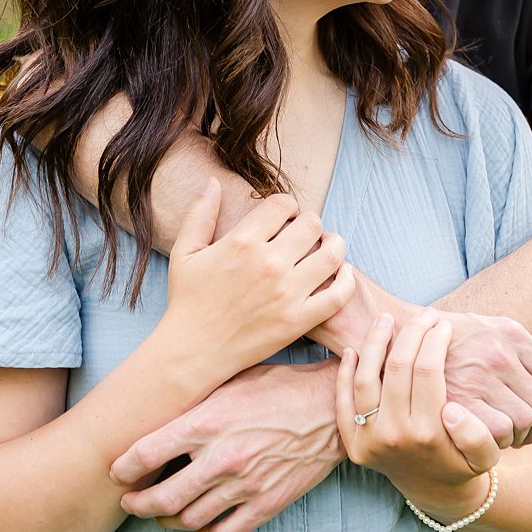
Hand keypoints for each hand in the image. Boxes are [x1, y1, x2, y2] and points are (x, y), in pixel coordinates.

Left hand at [111, 361, 344, 531]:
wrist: (329, 409)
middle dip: (137, 504)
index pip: (147, 452)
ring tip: (159, 515)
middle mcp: (221, 458)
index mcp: (206, 423)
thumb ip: (194, 404)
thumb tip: (157, 413)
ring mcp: (245, 485)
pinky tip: (199, 526)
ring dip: (167, 521)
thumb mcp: (228, 382)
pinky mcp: (267, 504)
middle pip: (162, 497)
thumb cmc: (277, 387)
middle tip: (128, 502)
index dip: (124, 467)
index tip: (115, 471)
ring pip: (190, 519)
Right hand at [153, 181, 354, 376]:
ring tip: (328, 246)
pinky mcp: (299, 320)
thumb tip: (213, 182)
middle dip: (310, 223)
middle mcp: (268, 263)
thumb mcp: (185, 251)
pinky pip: (337, 295)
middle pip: (311, 225)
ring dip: (334, 244)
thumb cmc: (187, 299)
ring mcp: (287, 293)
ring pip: (331, 254)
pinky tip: (341, 274)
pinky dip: (346, 280)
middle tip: (306, 232)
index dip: (287, 205)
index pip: (283, 205)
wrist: (194, 349)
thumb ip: (200, 213)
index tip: (286, 216)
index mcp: (242, 242)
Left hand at [336, 310, 499, 512]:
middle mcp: (394, 435)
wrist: (434, 491)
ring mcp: (368, 439)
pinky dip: (344, 372)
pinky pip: (341, 401)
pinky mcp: (351, 442)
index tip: (443, 325)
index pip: (427, 372)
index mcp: (429, 434)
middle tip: (423, 315)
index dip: (435, 341)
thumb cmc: (463, 463)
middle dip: (411, 333)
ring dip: (373, 343)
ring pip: (364, 379)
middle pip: (397, 368)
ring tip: (386, 319)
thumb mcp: (485, 457)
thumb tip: (451, 408)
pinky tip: (354, 349)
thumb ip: (477, 435)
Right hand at [438, 310, 531, 446]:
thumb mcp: (488, 328)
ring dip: (519, 437)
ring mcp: (477, 375)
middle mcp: (498, 351)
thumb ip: (522, 353)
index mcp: (510, 333)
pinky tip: (486, 437)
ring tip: (504, 437)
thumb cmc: (448, 338)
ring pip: (524, 421)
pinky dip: (499, 440)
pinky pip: (499, 431)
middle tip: (525, 436)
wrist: (398, 333)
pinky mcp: (457, 397)